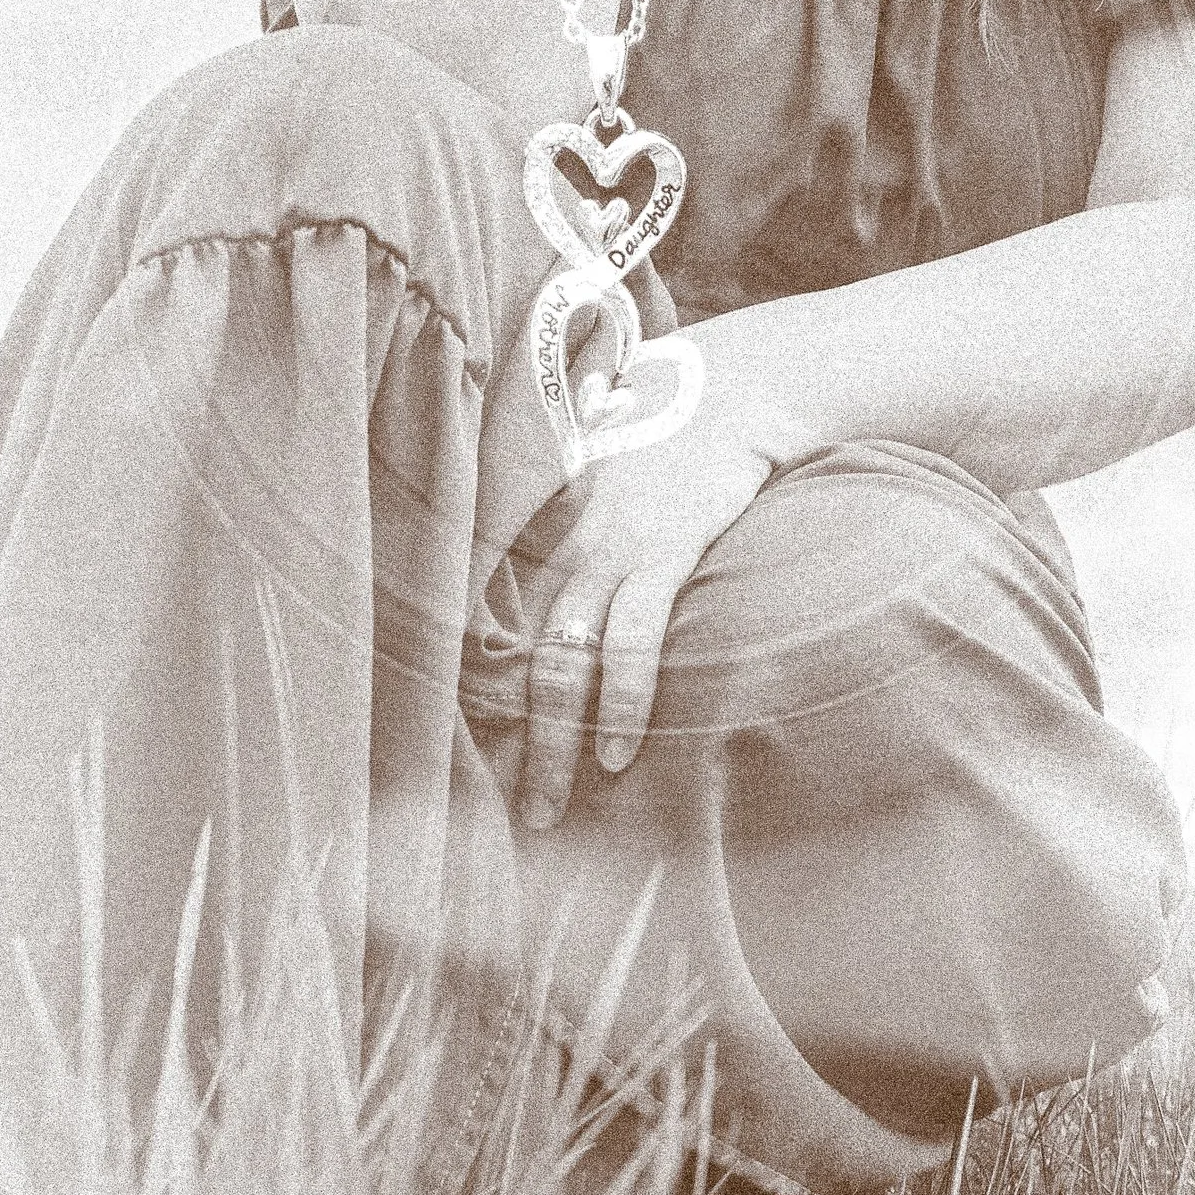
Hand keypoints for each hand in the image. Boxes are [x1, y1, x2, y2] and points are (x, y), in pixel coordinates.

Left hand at [492, 341, 776, 832]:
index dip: (462, 679)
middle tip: (512, 807)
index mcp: (536, 519)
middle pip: (516, 658)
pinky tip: (620, 754)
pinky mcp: (663, 552)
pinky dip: (623, 702)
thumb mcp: (600, 461)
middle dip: (513, 741)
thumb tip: (558, 580)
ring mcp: (609, 548)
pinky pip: (634, 643)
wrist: (739, 386)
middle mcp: (560, 541)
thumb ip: (568, 516)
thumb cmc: (671, 425)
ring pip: (563, 664)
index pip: (477, 609)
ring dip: (557, 745)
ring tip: (550, 808)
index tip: (456, 740)